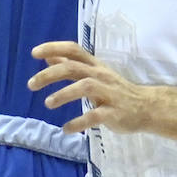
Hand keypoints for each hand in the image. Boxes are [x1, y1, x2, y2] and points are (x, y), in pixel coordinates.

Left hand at [28, 41, 151, 134]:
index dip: (54, 48)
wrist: (145, 107)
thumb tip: (48, 57)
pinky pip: (95, 116)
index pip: (73, 49)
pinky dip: (79, 122)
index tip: (34, 53)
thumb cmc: (115, 90)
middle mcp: (100, 75)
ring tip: (47, 103)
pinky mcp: (114, 112)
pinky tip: (66, 129)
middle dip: (50, 74)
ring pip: (85, 87)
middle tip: (31, 84)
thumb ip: (71, 66)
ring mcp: (108, 93)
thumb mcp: (93, 74)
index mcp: (95, 65)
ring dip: (64, 94)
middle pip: (74, 68)